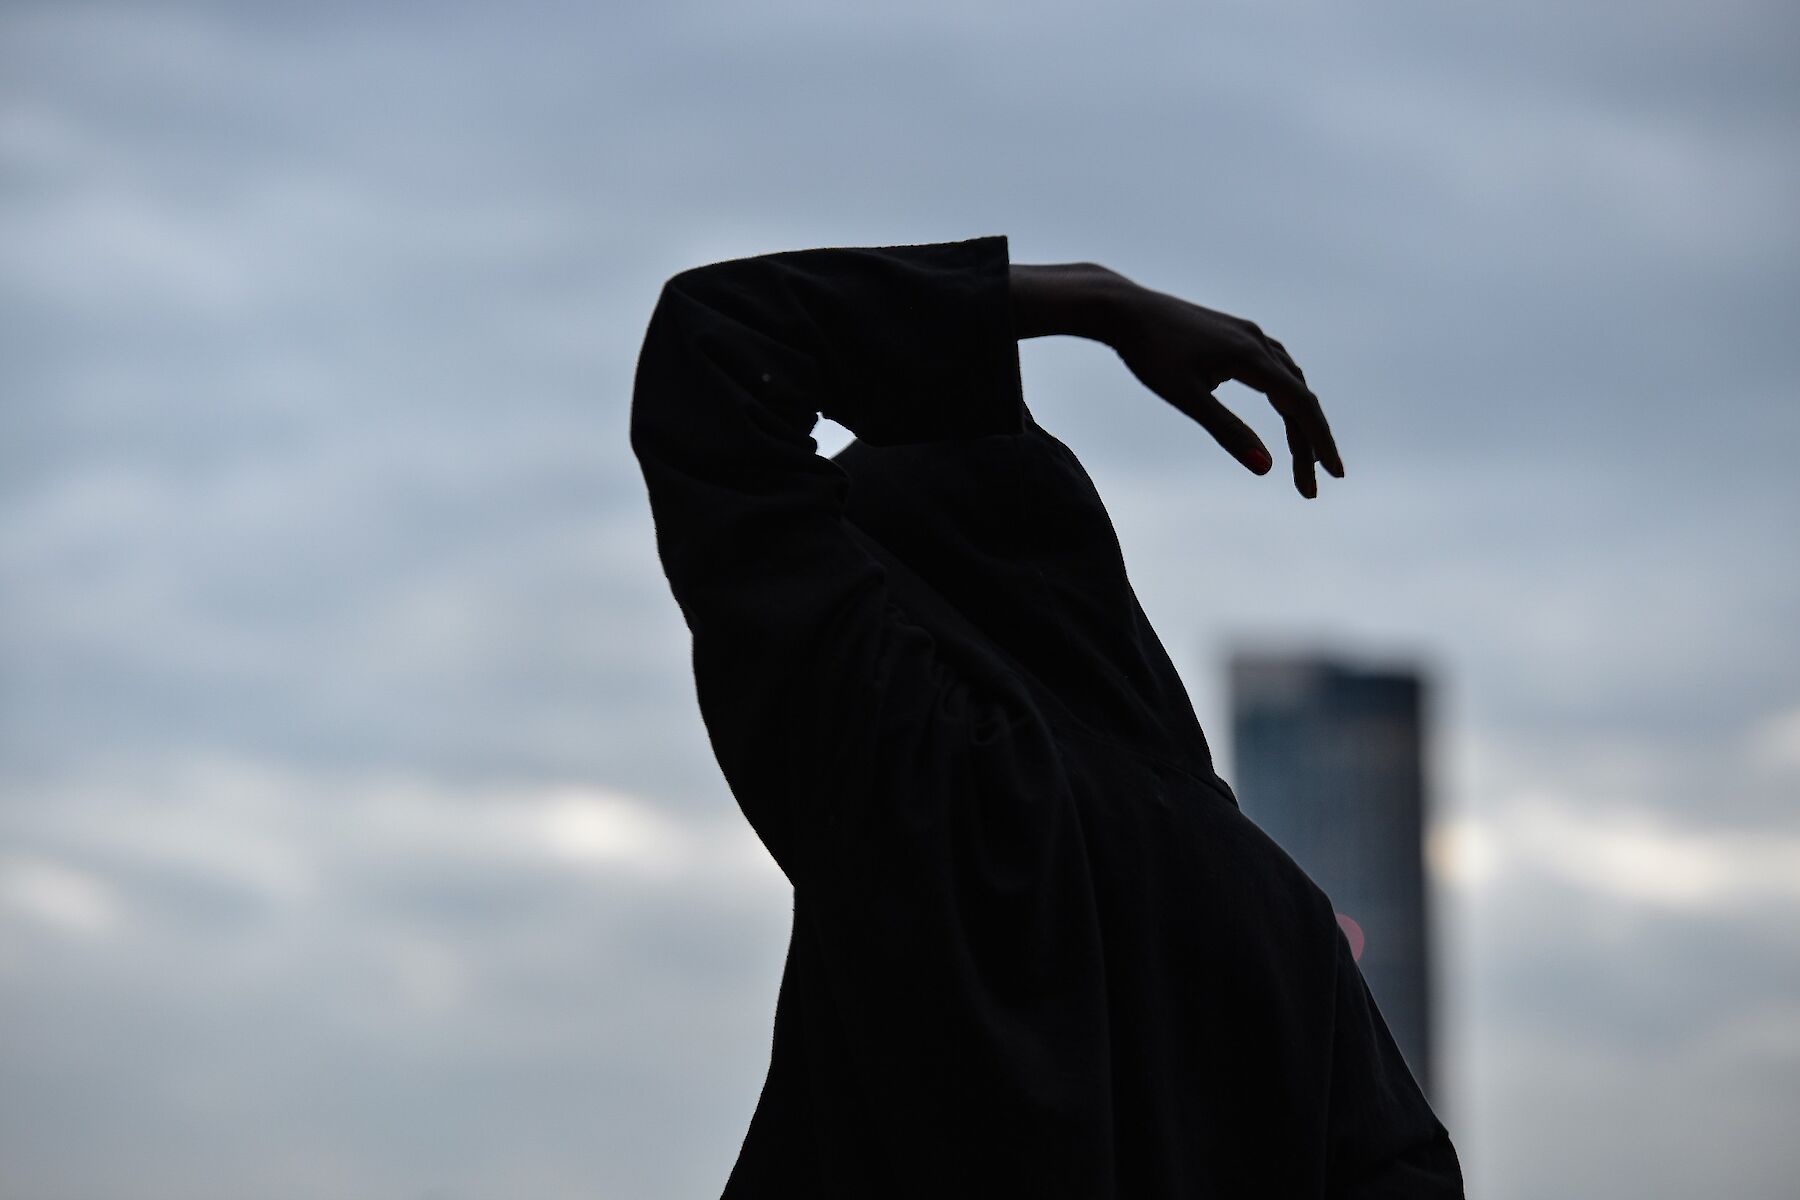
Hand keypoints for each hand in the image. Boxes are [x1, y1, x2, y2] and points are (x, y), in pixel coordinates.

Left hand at [1104, 281, 1343, 496]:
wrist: (1123, 308)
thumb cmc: (1149, 353)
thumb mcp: (1186, 398)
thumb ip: (1228, 431)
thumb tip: (1267, 468)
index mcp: (1251, 358)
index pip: (1301, 406)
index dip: (1321, 442)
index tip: (1334, 475)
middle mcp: (1257, 342)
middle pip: (1299, 397)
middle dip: (1308, 442)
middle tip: (1309, 487)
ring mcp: (1247, 334)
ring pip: (1289, 380)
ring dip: (1299, 419)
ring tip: (1301, 456)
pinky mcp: (1233, 332)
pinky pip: (1274, 366)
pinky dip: (1285, 393)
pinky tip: (1281, 405)